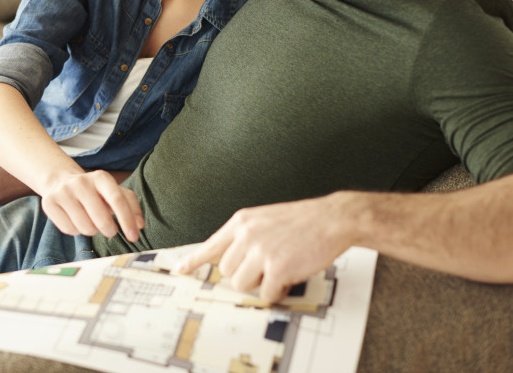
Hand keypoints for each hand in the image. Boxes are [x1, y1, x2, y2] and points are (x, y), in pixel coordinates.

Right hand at [40, 170, 144, 242]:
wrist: (60, 181)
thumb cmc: (94, 192)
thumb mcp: (113, 191)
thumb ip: (130, 205)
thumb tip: (139, 225)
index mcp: (101, 177)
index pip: (117, 200)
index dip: (127, 220)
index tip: (134, 237)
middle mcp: (81, 182)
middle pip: (101, 219)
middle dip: (109, 230)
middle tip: (110, 230)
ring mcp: (63, 192)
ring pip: (85, 228)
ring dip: (92, 230)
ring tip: (90, 221)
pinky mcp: (48, 202)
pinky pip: (69, 230)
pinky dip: (76, 231)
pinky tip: (75, 220)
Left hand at [175, 194, 353, 302]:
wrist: (332, 219)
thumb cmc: (302, 221)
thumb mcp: (266, 219)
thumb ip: (246, 236)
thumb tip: (231, 260)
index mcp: (242, 222)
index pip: (211, 245)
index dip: (194, 260)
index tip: (180, 269)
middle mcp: (246, 234)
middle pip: (227, 271)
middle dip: (245, 276)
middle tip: (265, 270)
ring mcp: (260, 251)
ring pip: (241, 284)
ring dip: (259, 285)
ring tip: (278, 272)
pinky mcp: (277, 267)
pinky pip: (265, 293)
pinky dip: (277, 292)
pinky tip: (288, 278)